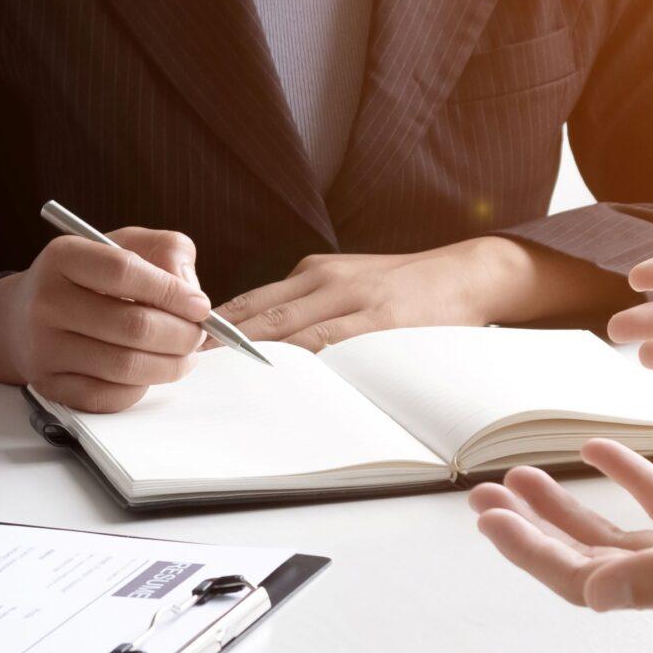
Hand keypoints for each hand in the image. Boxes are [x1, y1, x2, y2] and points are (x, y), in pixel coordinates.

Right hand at [0, 228, 211, 412]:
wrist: (21, 317)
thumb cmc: (86, 279)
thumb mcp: (123, 245)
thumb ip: (166, 251)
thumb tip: (190, 291)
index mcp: (63, 257)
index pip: (124, 271)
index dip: (171, 291)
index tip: (200, 305)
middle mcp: (46, 302)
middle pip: (132, 326)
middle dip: (181, 334)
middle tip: (197, 335)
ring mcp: (44, 348)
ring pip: (125, 367)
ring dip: (169, 365)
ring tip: (183, 355)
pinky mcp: (48, 385)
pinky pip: (108, 397)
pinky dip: (140, 388)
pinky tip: (148, 371)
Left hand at [219, 237, 628, 349]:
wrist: (465, 274)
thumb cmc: (402, 287)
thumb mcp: (347, 281)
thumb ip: (306, 303)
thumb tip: (260, 335)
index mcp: (316, 272)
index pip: (255, 300)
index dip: (220, 325)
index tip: (187, 345)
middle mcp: (328, 282)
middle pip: (263, 316)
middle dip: (224, 343)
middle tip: (190, 365)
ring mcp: (354, 301)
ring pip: (292, 333)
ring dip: (256, 357)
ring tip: (224, 378)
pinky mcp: (381, 323)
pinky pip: (333, 347)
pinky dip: (303, 363)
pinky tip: (281, 380)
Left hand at [468, 439, 652, 615]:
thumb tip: (592, 594)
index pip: (582, 578)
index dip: (531, 552)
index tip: (490, 520)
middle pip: (586, 557)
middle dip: (532, 528)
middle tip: (485, 496)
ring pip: (617, 531)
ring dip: (568, 503)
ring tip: (522, 474)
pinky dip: (629, 477)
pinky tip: (601, 450)